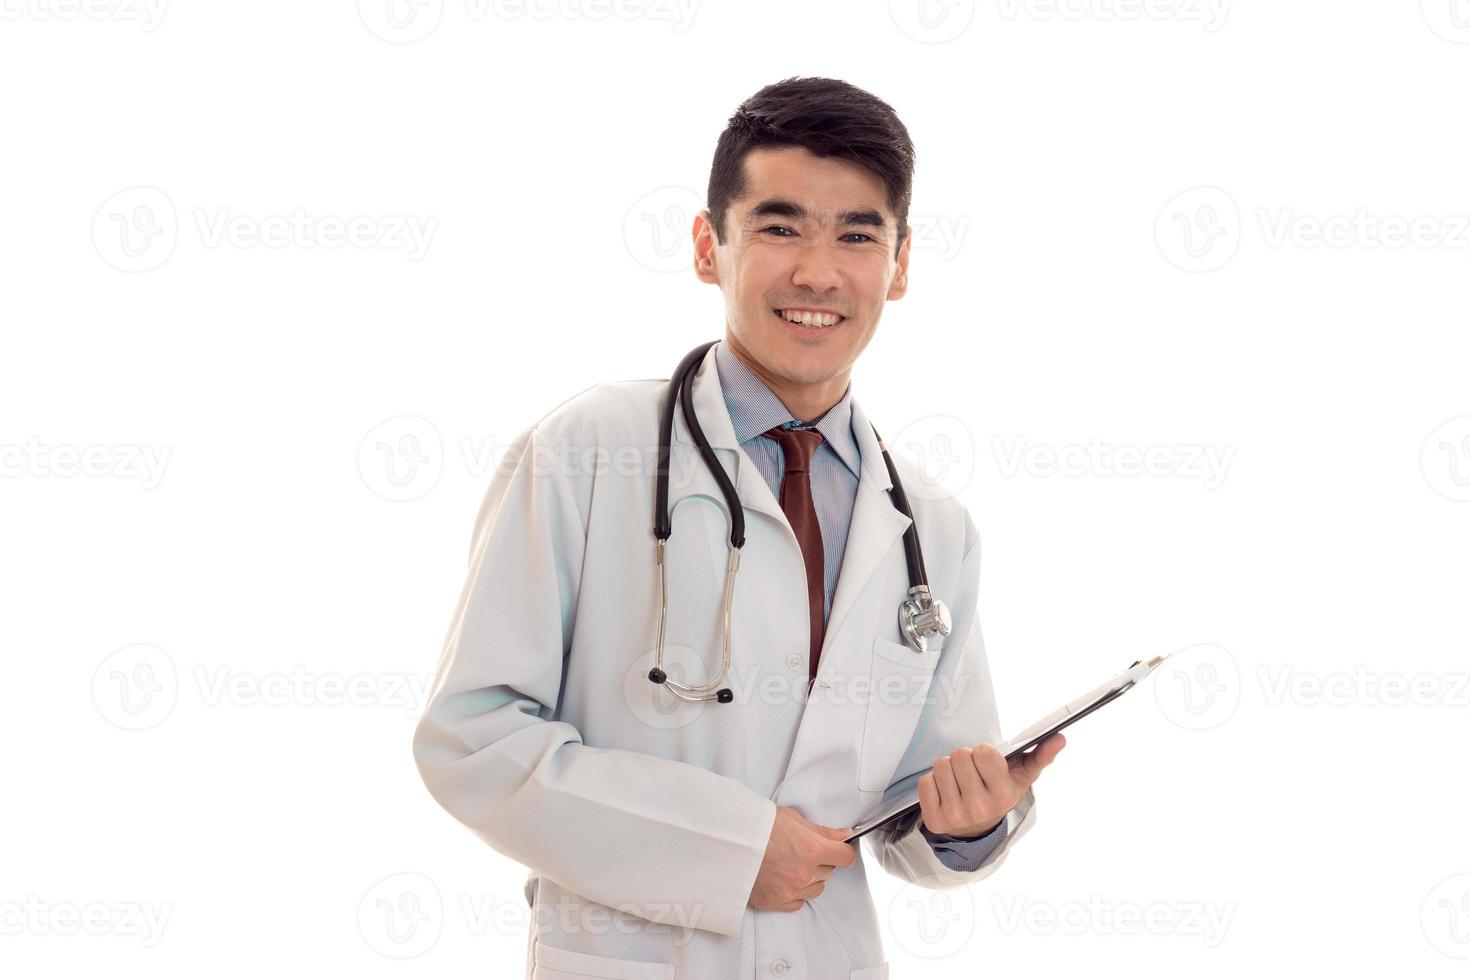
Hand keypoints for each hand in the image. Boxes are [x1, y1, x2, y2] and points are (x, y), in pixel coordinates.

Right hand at [747, 806, 856, 912]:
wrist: (727, 840)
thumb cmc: (757, 825)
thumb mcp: (793, 819)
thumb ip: (822, 831)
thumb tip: (843, 835)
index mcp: (811, 850)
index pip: (845, 857)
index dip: (843, 851)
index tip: (839, 849)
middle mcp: (803, 874)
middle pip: (830, 872)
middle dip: (822, 861)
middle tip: (803, 850)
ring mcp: (789, 891)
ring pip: (817, 889)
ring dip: (811, 878)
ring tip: (792, 863)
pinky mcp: (774, 902)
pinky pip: (798, 903)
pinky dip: (796, 893)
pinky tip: (784, 878)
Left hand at [918, 733, 1065, 837]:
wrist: (978, 828)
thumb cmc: (999, 793)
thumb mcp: (1022, 776)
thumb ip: (1041, 755)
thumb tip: (1059, 738)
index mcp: (1003, 796)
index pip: (983, 752)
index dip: (984, 753)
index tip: (988, 765)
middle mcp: (980, 809)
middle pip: (959, 755)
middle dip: (965, 759)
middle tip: (972, 773)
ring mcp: (956, 816)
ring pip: (940, 765)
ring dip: (948, 769)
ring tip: (960, 782)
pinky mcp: (935, 820)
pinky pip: (925, 782)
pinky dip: (934, 783)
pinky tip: (946, 792)